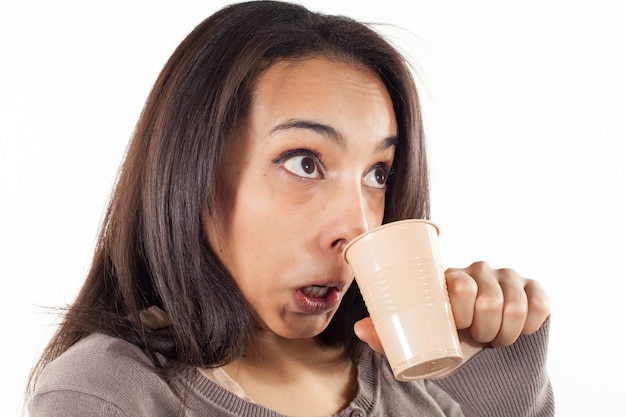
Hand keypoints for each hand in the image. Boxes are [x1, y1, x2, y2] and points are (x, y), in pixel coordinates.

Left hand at [354, 261, 550, 361]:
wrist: (490, 357)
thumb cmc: (450, 342)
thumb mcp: (421, 341)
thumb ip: (391, 335)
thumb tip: (360, 328)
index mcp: (450, 278)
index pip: (459, 283)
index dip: (462, 311)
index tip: (461, 329)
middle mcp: (481, 272)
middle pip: (490, 296)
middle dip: (485, 329)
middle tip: (479, 338)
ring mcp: (510, 279)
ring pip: (515, 304)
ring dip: (505, 332)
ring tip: (495, 338)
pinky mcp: (535, 290)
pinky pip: (540, 306)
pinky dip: (529, 325)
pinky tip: (520, 329)